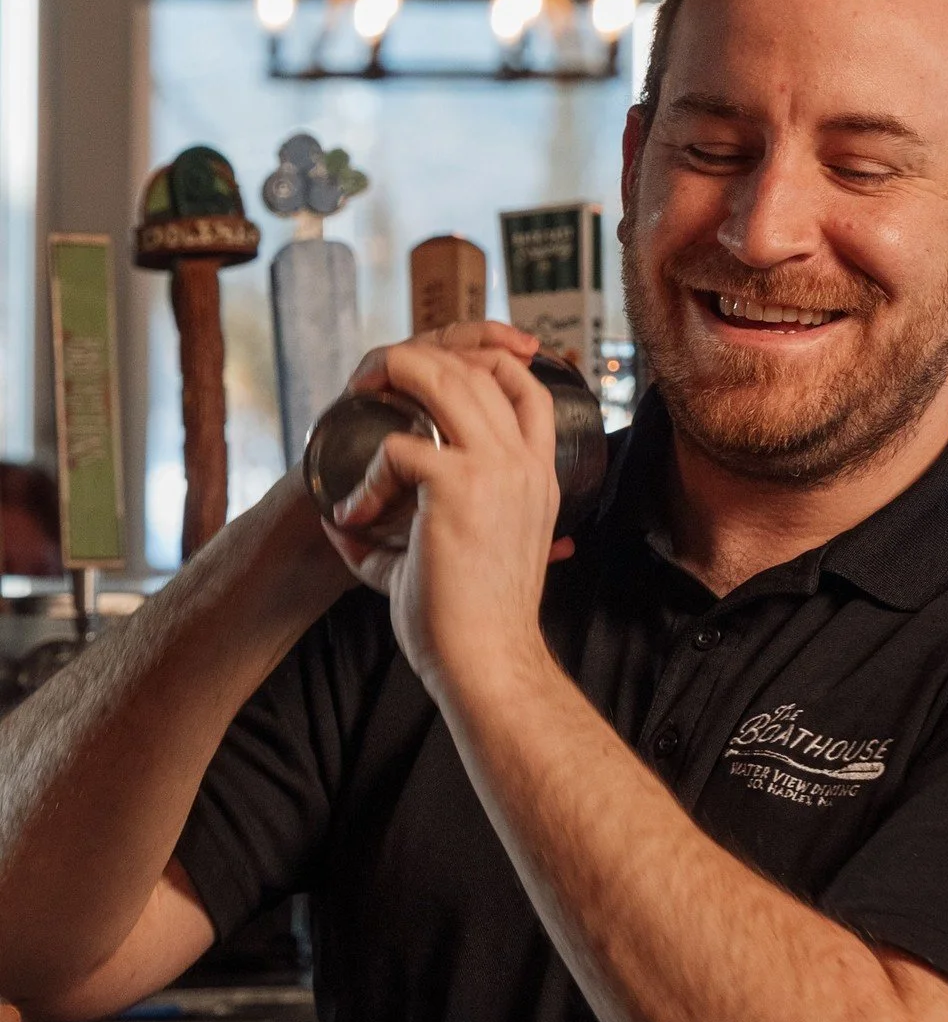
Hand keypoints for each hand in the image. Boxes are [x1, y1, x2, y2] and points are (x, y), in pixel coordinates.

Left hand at [323, 324, 574, 700]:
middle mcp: (524, 464)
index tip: (432, 375)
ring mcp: (496, 469)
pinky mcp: (458, 487)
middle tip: (376, 379)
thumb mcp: (449, 557)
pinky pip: (399, 448)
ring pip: (448, 380)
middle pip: (481, 368)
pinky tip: (353, 515)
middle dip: (423, 360)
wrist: (487, 661)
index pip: (527, 388)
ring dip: (397, 377)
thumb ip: (404, 529)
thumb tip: (337, 518)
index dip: (483, 364)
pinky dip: (367, 477)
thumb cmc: (468, 624)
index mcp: (537, 477)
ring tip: (361, 397)